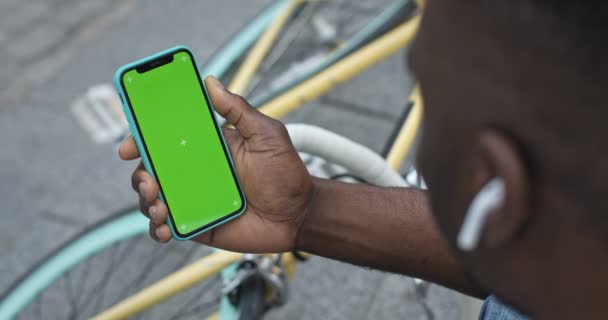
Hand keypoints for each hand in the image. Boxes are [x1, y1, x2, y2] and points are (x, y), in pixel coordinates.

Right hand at [118, 76, 314, 252]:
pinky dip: (157, 229)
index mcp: (207, 147)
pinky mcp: (197, 225)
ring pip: (153, 199)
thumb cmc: (286, 174)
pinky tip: (163, 227)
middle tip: (148, 179)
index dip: (141, 139)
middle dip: (140, 174)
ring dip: (146, 201)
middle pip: (152, 169)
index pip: (165, 139)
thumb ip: (238, 110)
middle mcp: (195, 172)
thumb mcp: (266, 135)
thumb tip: (210, 81)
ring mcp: (194, 199)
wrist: (299, 214)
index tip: (129, 144)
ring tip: (160, 205)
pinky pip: (167, 228)